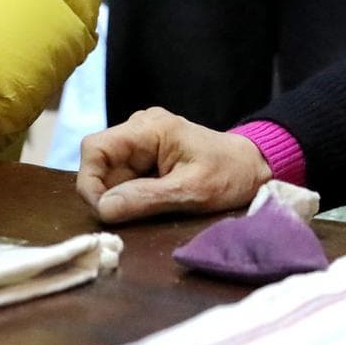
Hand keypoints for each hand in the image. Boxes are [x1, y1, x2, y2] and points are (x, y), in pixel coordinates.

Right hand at [76, 107, 270, 223]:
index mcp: (149, 128)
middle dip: (107, 193)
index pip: (95, 148)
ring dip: (120, 196)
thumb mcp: (192, 192)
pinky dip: (130, 195)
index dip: (90, 181)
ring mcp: (143, 142)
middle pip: (99, 162)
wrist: (255, 167)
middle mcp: (140, 128)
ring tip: (148, 209)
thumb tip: (104, 209)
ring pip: (109, 172)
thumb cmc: (231, 174)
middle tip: (129, 217)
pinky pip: (124, 177)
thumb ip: (146, 198)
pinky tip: (151, 203)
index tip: (104, 212)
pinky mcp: (148, 156)